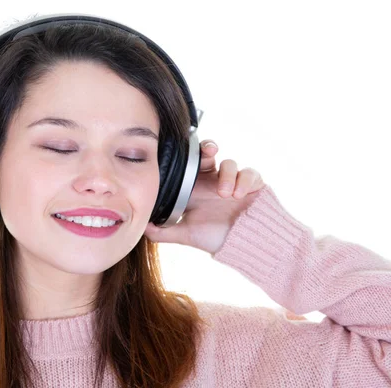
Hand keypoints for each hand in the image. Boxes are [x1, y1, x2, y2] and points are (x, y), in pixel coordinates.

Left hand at [144, 140, 265, 255]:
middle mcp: (214, 181)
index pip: (189, 164)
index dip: (187, 155)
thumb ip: (164, 231)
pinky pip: (250, 173)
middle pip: (209, 153)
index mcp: (197, 188)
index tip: (183, 155)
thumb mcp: (187, 235)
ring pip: (230, 163)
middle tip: (208, 154)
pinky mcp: (253, 185)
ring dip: (227, 174)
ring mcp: (234, 181)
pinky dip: (244, 180)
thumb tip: (142, 227)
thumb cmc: (215, 238)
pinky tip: (238, 194)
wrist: (243, 247)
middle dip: (208, 149)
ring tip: (225, 194)